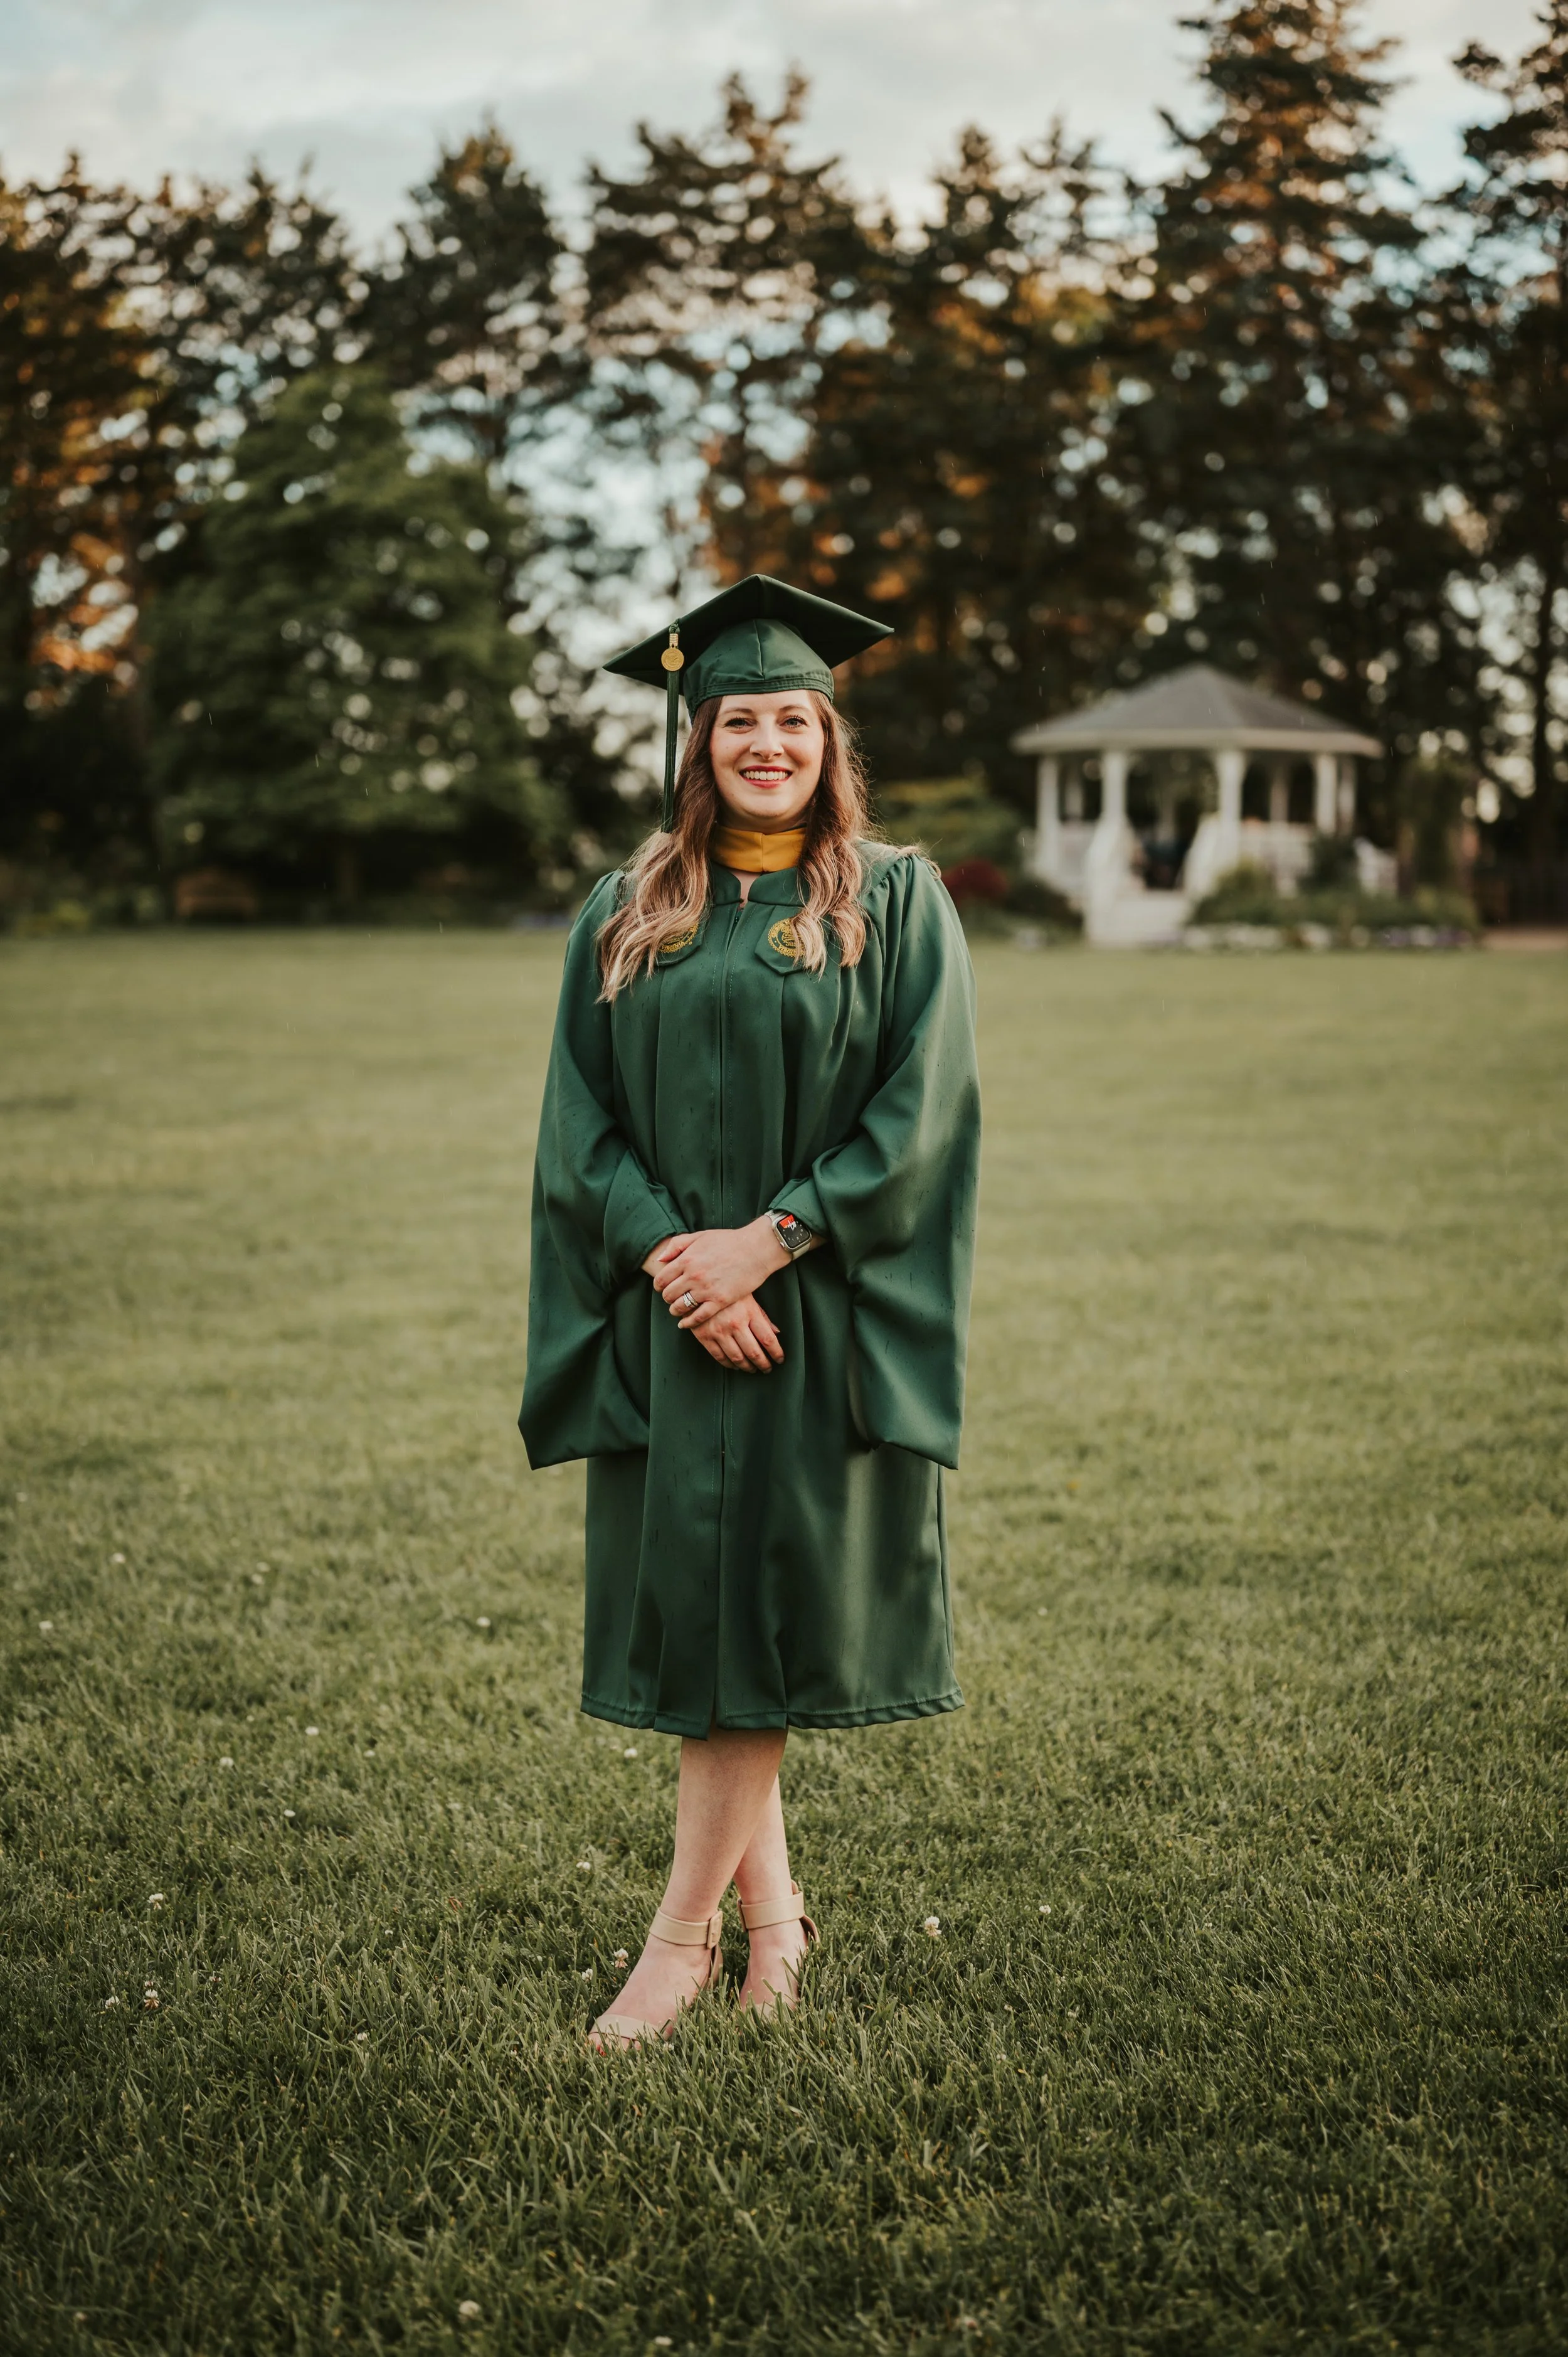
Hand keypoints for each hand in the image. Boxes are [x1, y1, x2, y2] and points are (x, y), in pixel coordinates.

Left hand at [647, 1218, 788, 1327]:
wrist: (755, 1249)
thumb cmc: (728, 1241)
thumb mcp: (699, 1236)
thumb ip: (677, 1245)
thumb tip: (660, 1259)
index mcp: (686, 1259)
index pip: (661, 1279)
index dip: (659, 1285)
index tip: (663, 1287)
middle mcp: (693, 1276)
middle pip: (668, 1295)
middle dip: (667, 1298)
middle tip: (672, 1298)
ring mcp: (706, 1290)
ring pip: (679, 1307)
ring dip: (676, 1310)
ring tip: (678, 1309)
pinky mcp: (719, 1301)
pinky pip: (697, 1317)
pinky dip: (688, 1322)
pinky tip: (685, 1323)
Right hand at [687, 1293, 783, 1372]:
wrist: (697, 1286)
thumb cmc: (727, 1290)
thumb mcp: (748, 1297)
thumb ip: (762, 1316)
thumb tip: (776, 1332)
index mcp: (749, 1312)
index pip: (768, 1339)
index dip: (776, 1353)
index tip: (780, 1359)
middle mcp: (735, 1323)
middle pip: (754, 1352)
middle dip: (763, 1364)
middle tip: (767, 1368)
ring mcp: (719, 1331)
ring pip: (737, 1358)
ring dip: (747, 1367)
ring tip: (753, 1369)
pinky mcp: (705, 1336)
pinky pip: (719, 1357)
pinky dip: (729, 1364)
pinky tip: (735, 1365)